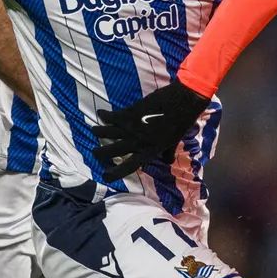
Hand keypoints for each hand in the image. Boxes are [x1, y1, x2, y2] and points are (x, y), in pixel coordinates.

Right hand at [94, 79, 208, 180]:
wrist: (182, 102)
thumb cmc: (181, 122)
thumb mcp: (174, 142)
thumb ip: (167, 152)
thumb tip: (166, 161)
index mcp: (149, 152)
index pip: (128, 167)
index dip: (114, 174)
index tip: (105, 175)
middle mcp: (137, 143)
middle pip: (111, 152)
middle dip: (100, 153)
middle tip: (95, 152)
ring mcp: (132, 128)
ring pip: (106, 133)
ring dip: (98, 132)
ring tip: (94, 130)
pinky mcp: (129, 113)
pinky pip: (111, 117)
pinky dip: (104, 115)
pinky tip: (101, 113)